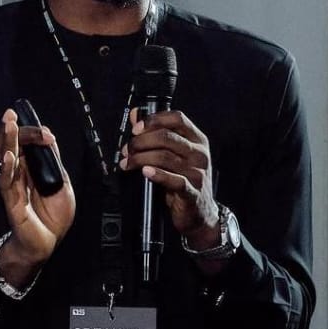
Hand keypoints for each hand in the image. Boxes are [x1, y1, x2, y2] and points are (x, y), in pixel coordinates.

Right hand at [0, 108, 75, 282]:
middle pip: (12, 145)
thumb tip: (49, 137)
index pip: (27, 143)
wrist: (48, 242)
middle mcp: (20, 173)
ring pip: (6, 158)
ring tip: (8, 124)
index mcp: (31, 167)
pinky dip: (8, 168)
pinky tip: (10, 156)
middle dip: (14, 129)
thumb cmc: (53, 215)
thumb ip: (54, 162)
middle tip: (11, 114)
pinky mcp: (11, 200)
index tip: (47, 134)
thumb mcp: (62, 183)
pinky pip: (6, 182)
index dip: (34, 134)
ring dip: (7, 141)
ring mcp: (14, 185)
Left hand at [120, 108, 220, 249]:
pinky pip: (174, 180)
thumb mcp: (173, 155)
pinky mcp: (192, 192)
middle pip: (167, 137)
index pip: (178, 119)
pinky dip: (157, 175)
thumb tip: (136, 115)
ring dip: (141, 159)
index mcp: (197, 140)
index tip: (136, 128)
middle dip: (141, 142)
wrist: (200, 213)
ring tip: (128, 163)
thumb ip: (155, 134)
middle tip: (127, 150)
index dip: (154, 120)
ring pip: (165, 157)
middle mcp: (199, 153)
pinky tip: (145, 172)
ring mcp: (197, 172)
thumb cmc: (185, 181)